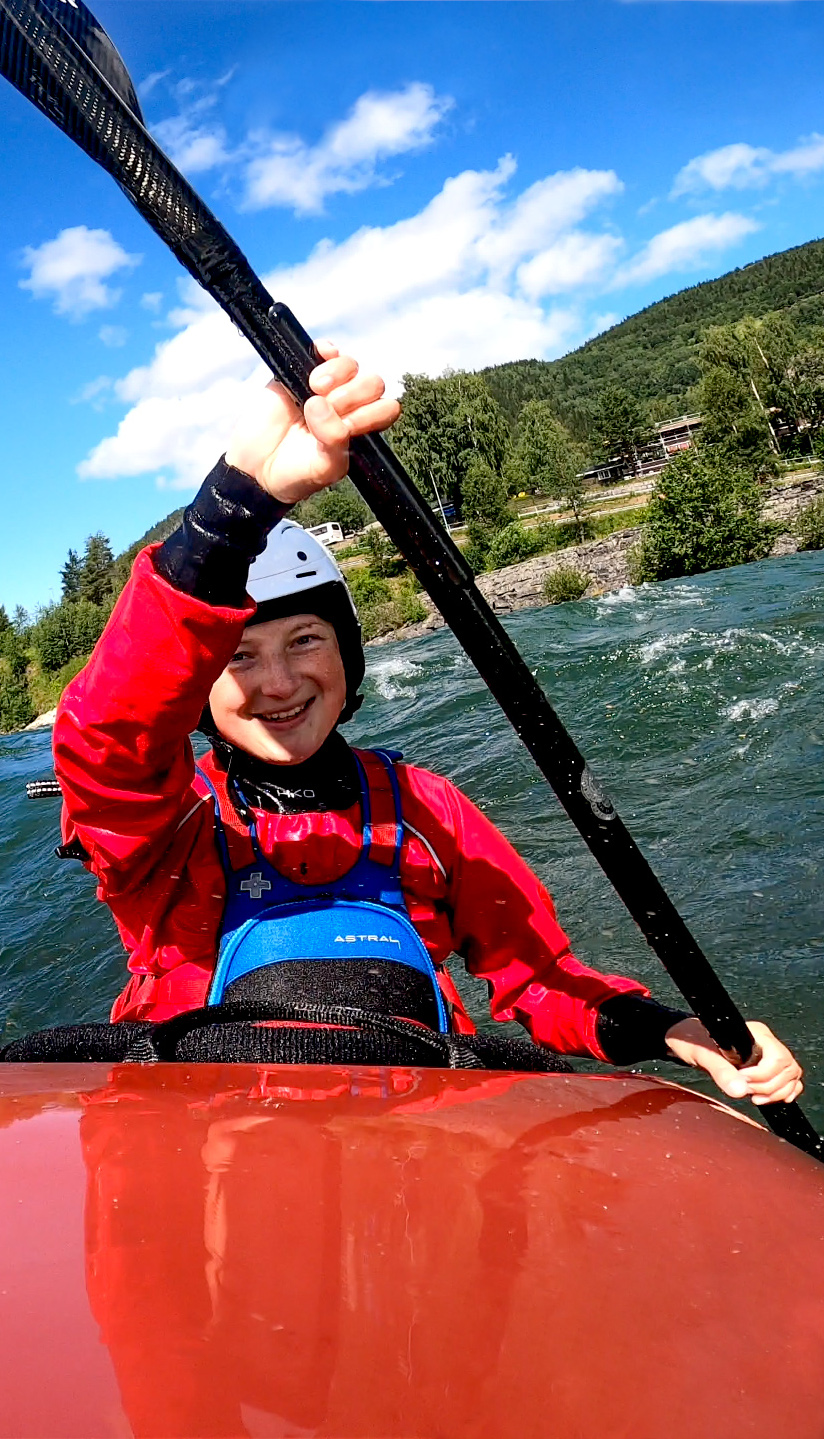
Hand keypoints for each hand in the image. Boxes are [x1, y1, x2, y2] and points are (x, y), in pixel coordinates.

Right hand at [225, 340, 399, 505]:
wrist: (256, 468)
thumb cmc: (295, 473)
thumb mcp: (323, 468)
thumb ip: (334, 442)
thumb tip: (321, 404)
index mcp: (360, 430)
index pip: (386, 409)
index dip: (371, 413)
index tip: (347, 427)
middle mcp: (348, 407)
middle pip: (373, 383)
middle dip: (353, 394)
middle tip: (328, 408)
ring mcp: (326, 388)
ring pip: (351, 365)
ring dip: (337, 374)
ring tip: (314, 390)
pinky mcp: (302, 371)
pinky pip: (326, 349)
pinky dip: (326, 352)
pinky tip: (314, 371)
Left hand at [665, 1017, 802, 1105]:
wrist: (686, 1039)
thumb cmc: (692, 1039)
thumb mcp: (702, 1055)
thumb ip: (720, 1071)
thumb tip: (739, 1091)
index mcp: (756, 1033)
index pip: (778, 1057)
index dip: (763, 1075)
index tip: (742, 1080)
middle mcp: (767, 1042)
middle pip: (788, 1068)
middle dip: (768, 1085)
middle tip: (745, 1090)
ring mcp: (769, 1054)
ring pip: (791, 1076)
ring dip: (776, 1092)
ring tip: (752, 1096)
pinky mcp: (767, 1067)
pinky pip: (789, 1081)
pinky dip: (783, 1092)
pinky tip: (766, 1098)